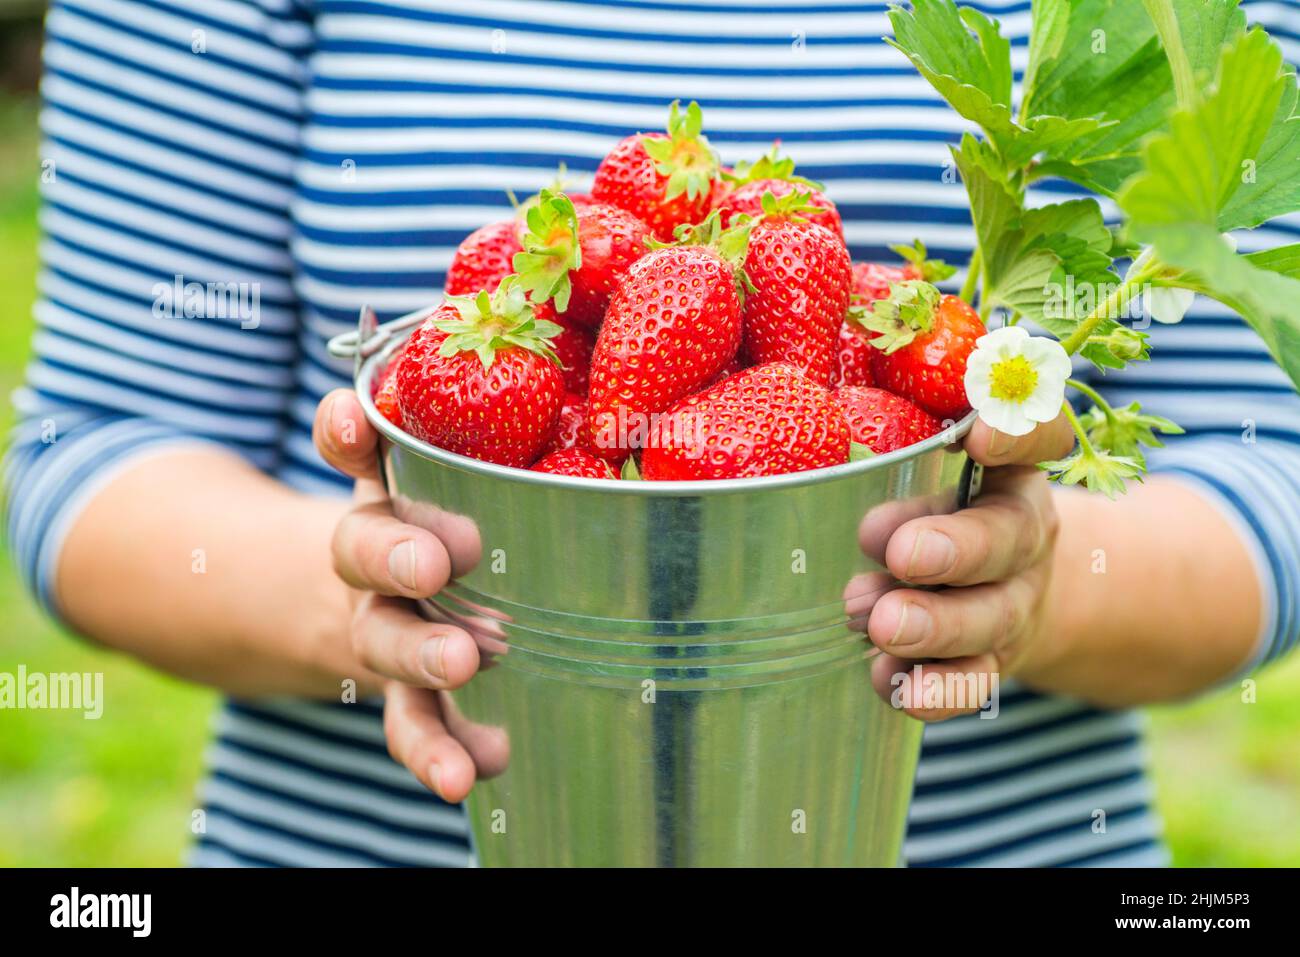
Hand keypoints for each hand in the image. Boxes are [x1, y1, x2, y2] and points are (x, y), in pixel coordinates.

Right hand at [313, 388, 481, 801]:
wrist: (363, 604)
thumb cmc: (424, 522)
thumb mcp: (424, 475)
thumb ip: (443, 432)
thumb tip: (478, 342)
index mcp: (382, 493)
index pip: (353, 451)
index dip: (347, 432)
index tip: (352, 416)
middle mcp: (371, 561)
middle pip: (364, 552)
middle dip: (395, 555)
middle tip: (435, 564)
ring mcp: (383, 631)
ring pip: (388, 646)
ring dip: (423, 657)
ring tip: (464, 665)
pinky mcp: (405, 693)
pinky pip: (417, 722)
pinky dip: (444, 747)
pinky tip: (481, 766)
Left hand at [864, 416, 1074, 720]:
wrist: (1004, 589)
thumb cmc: (948, 511)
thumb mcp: (934, 474)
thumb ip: (899, 470)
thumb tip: (863, 509)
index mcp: (1010, 471)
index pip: (1038, 437)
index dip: (1016, 435)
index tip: (978, 436)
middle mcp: (1022, 536)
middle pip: (1006, 540)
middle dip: (955, 550)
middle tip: (903, 555)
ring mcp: (1012, 604)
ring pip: (988, 620)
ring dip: (935, 626)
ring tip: (882, 625)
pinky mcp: (991, 663)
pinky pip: (970, 683)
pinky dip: (933, 690)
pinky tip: (891, 683)